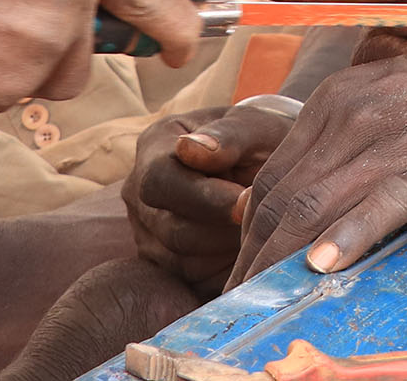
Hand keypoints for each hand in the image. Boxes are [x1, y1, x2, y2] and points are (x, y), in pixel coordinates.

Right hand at [122, 105, 295, 294]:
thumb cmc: (260, 139)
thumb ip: (228, 135)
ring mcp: (149, 233)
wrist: (265, 163)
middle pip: (171, 229)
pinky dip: (229, 269)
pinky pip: (196, 281)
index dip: (205, 196)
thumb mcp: (253, 125)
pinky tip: (253, 248)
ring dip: (230, 251)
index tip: (248, 199)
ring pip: (184, 261)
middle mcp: (141, 194)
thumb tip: (190, 149)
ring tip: (263, 230)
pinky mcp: (168, 265)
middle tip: (266, 222)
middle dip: (225, 229)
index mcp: (153, 147)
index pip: (160, 180)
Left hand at [226, 43, 406, 287]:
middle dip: (251, 259)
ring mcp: (390, 144)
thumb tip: (304, 198)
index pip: (271, 179)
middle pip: (282, 201)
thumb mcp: (387, 103)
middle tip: (237, 304)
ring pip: (314, 208)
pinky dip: (345, 237)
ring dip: (278, 263)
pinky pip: (378, 206)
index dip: (246, 234)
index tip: (240, 273)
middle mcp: (351, 118)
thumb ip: (343, 140)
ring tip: (261, 304)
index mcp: (334, 102)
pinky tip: (322, 266)